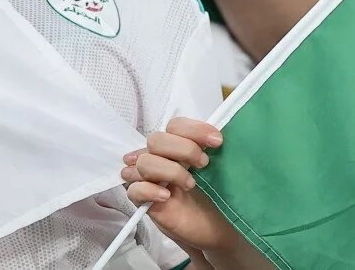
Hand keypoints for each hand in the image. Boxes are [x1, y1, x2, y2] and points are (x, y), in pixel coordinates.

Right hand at [122, 118, 242, 252]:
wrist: (217, 228)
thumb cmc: (217, 195)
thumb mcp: (220, 168)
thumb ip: (213, 148)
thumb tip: (218, 133)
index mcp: (179, 146)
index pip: (176, 126)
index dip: (195, 130)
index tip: (217, 142)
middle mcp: (161, 159)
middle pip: (156, 140)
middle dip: (183, 149)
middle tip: (203, 164)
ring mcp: (150, 180)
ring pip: (144, 162)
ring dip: (170, 170)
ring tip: (190, 184)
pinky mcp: (144, 202)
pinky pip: (134, 190)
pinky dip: (150, 190)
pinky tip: (167, 196)